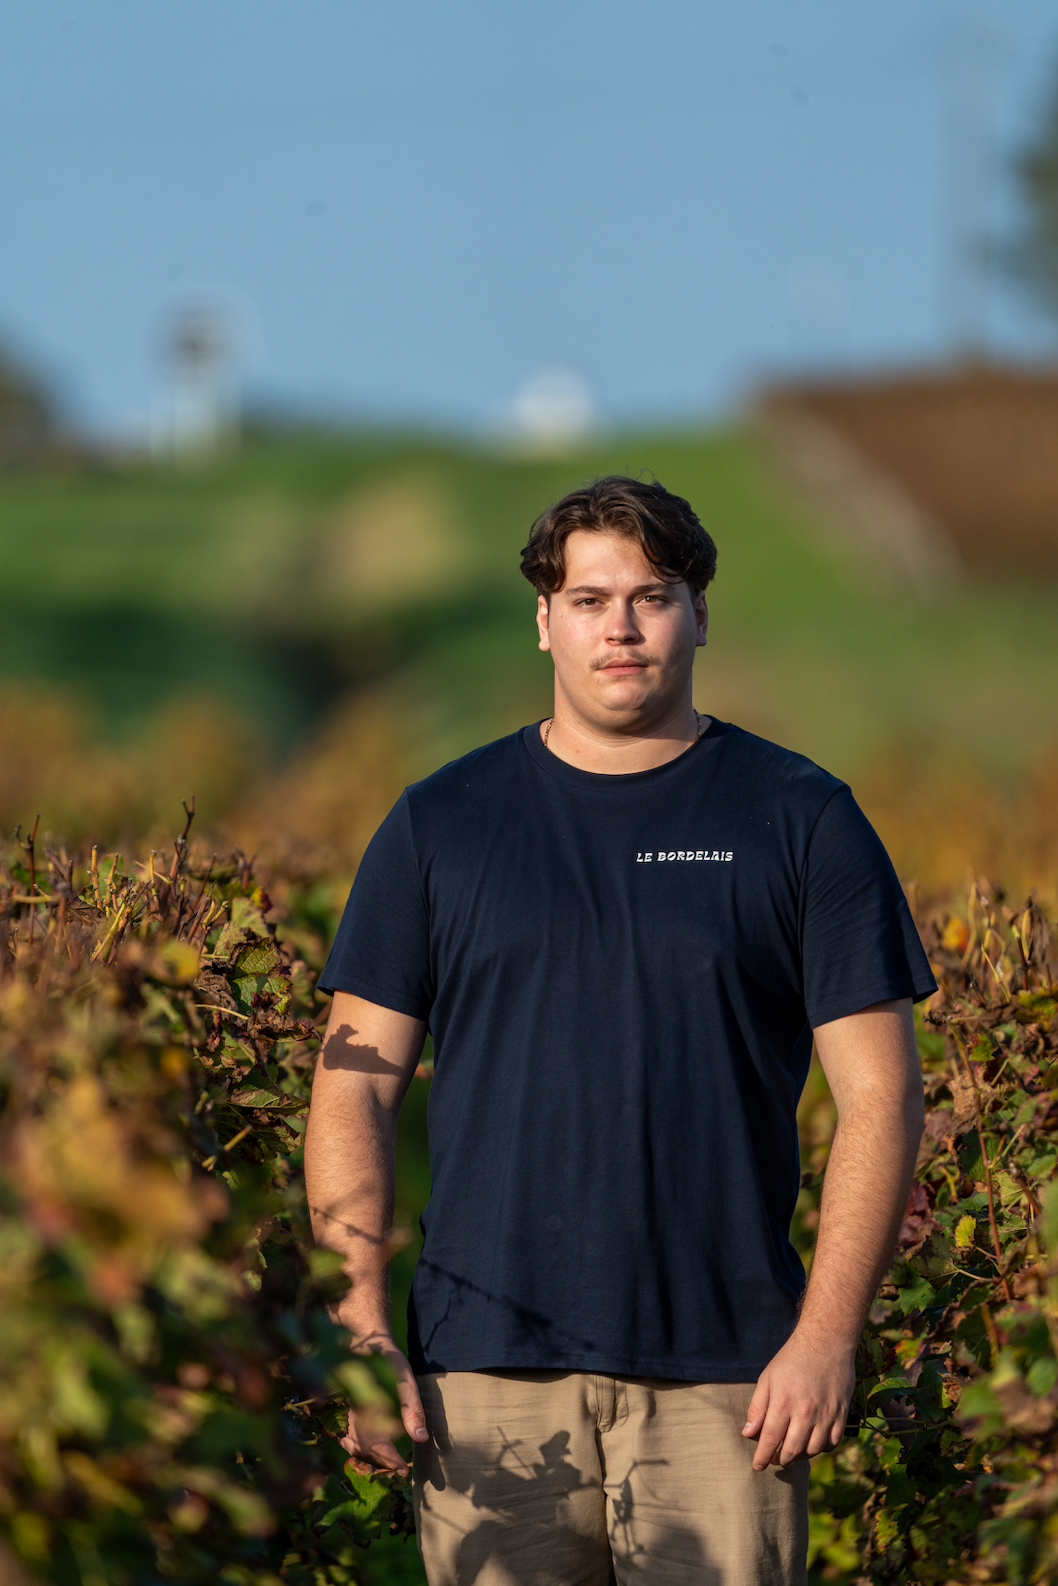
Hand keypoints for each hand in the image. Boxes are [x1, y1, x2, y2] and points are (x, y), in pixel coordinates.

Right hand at [338, 1339, 429, 1477]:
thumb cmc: (385, 1358)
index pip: (378, 1447)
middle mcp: (350, 1416)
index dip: (391, 1461)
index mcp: (368, 1411)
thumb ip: (412, 1409)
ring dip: (368, 1457)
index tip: (404, 1469)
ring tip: (384, 1462)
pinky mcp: (334, 1409)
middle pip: (364, 1450)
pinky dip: (354, 1447)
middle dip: (382, 1462)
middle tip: (399, 1468)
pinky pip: (341, 1437)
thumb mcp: (404, 1379)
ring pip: (351, 1446)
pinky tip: (364, 1447)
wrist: (361, 1338)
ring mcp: (339, 1414)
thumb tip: (420, 1439)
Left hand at [742, 1330, 854, 1469]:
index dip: (762, 1457)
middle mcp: (805, 1412)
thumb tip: (748, 1433)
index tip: (757, 1466)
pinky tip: (812, 1442)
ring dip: (800, 1456)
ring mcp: (825, 1414)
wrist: (825, 1342)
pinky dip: (821, 1448)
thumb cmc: (791, 1359)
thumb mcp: (767, 1378)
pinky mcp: (841, 1414)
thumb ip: (757, 1407)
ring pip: (812, 1450)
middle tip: (774, 1459)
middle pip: (791, 1450)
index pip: (770, 1440)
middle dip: (780, 1459)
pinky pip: (831, 1443)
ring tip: (792, 1451)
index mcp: (783, 1402)